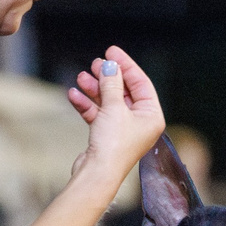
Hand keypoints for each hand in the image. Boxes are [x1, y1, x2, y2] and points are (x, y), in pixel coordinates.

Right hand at [65, 46, 165, 184]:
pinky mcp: (107, 136)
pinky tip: (74, 95)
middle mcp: (140, 123)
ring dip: (95, 89)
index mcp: (152, 116)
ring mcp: (123, 130)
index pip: (141, 83)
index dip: (126, 65)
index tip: (111, 51)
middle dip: (108, 77)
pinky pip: (98, 114)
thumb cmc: (112, 145)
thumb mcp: (114, 108)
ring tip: (82, 77)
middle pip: (124, 91)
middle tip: (95, 64)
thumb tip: (109, 65)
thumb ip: (112, 84)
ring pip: (109, 102)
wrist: (96, 174)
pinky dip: (87, 104)